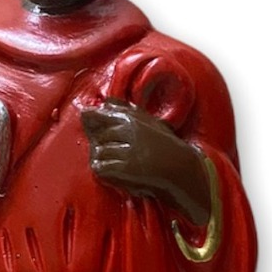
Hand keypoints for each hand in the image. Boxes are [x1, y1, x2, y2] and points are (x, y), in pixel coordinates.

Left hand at [81, 100, 209, 226]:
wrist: (180, 169)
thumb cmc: (164, 144)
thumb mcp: (147, 120)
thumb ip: (124, 110)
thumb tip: (105, 100)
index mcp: (131, 118)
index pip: (95, 115)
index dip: (91, 120)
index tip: (91, 122)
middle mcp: (127, 132)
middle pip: (97, 136)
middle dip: (102, 143)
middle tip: (120, 149)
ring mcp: (126, 151)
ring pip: (98, 153)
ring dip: (105, 158)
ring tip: (121, 160)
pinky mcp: (125, 169)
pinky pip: (100, 168)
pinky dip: (105, 170)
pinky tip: (118, 171)